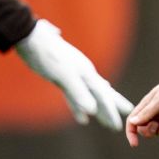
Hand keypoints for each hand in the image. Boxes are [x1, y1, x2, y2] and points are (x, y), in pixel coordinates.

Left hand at [15, 19, 135, 129]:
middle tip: (128, 117)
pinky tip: (81, 117)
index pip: (104, 95)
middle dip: (112, 107)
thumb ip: (78, 93)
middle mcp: (83, 73)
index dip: (113, 109)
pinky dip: (78, 107)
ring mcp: (73, 75)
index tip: (126, 119)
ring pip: (89, 95)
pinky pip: (74, 96)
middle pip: (102, 93)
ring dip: (97, 108)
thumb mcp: (64, 76)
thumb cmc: (47, 55)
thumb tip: (92, 110)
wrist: (30, 37)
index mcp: (87, 73)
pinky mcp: (61, 78)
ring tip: (104, 121)